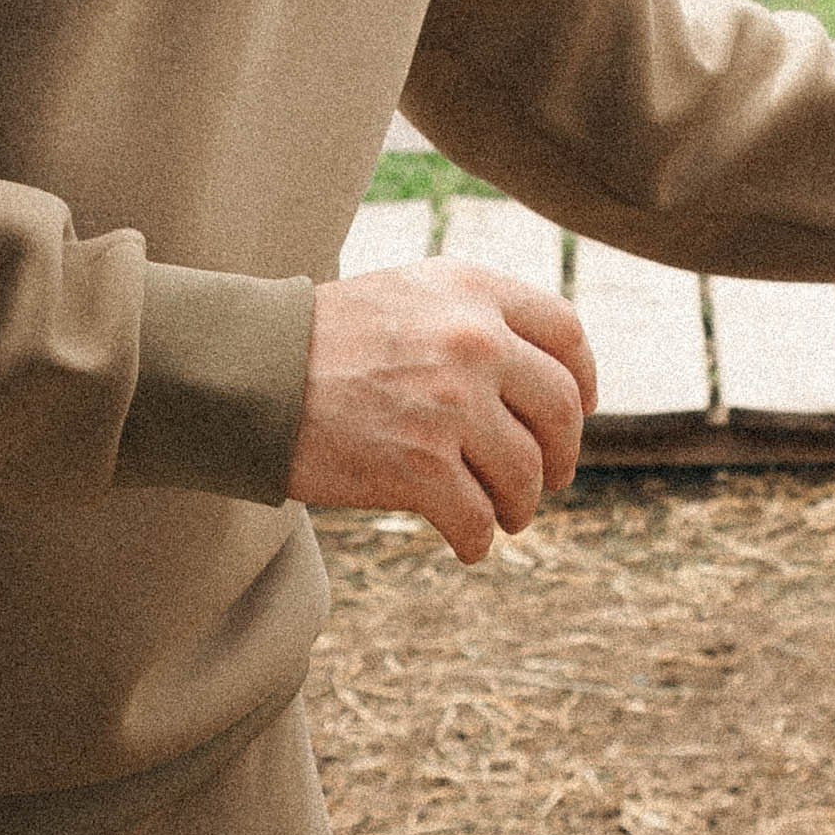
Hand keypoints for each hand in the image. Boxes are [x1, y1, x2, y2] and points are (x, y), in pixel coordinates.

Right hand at [286, 260, 596, 561]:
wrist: (253, 374)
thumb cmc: (326, 338)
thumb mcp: (412, 294)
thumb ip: (477, 317)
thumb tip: (548, 374)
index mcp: (474, 291)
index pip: (567, 333)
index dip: (582, 379)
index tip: (579, 408)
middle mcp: (474, 341)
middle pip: (561, 409)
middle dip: (560, 454)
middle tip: (546, 478)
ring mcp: (451, 405)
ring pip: (526, 473)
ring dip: (519, 505)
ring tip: (503, 515)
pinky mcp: (420, 467)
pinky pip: (477, 519)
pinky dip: (477, 539)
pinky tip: (466, 542)